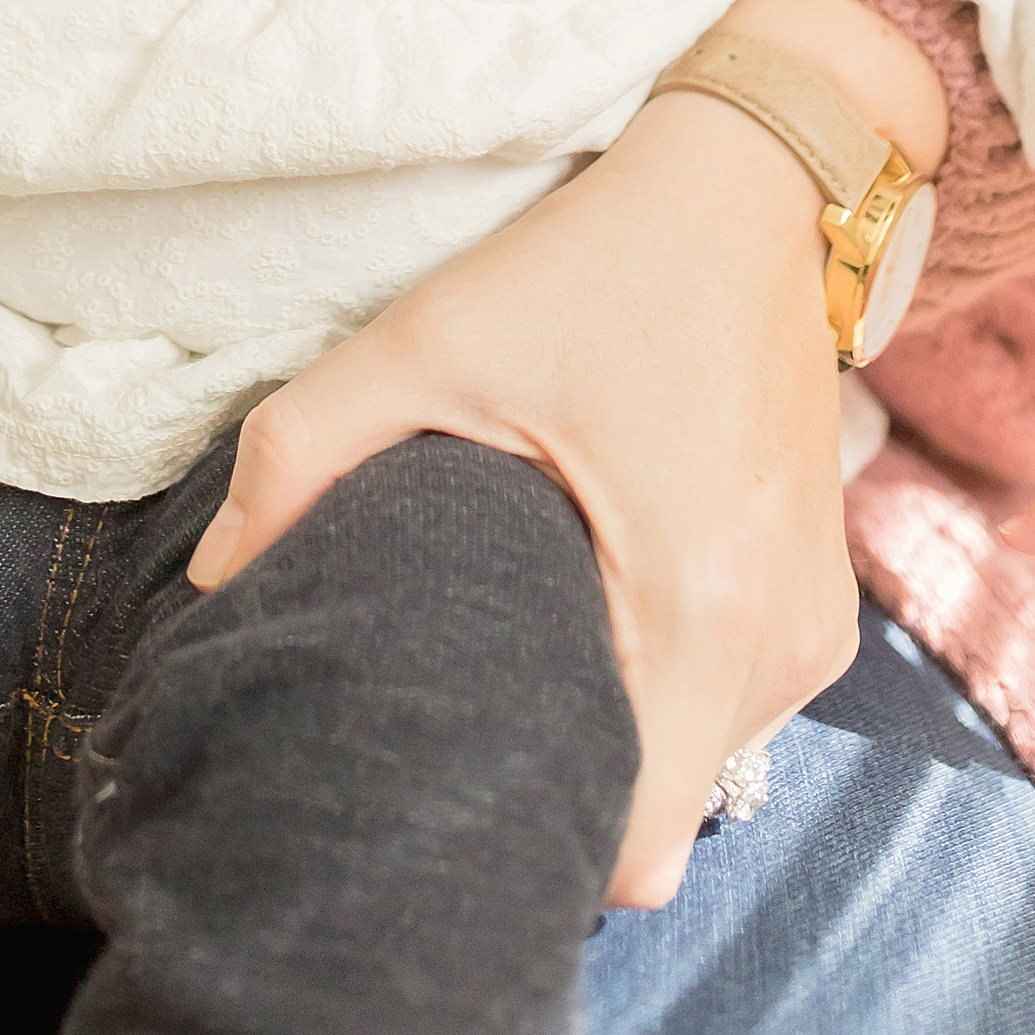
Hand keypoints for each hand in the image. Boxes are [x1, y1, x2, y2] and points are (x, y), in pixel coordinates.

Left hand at [185, 81, 865, 908]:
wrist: (753, 187)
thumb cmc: (596, 265)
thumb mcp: (431, 336)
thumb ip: (303, 451)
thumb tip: (215, 577)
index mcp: (698, 607)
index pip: (632, 847)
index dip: (533, 838)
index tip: (445, 783)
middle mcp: (778, 642)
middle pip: (655, 812)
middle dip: (557, 785)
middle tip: (450, 708)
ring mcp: (812, 627)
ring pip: (695, 762)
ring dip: (613, 724)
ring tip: (517, 636)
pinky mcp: (819, 599)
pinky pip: (730, 702)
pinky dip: (662, 680)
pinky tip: (592, 599)